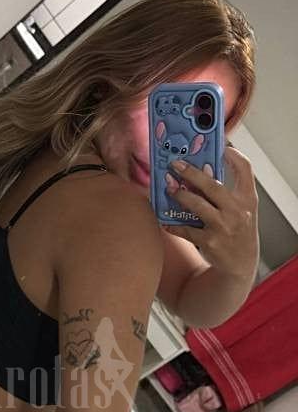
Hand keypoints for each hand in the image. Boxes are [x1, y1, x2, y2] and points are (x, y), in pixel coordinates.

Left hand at [161, 145, 259, 279]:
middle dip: (191, 173)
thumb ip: (231, 191)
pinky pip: (185, 229)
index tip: (220, 147)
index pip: (245, 169)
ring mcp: (222, 227)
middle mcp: (236, 211)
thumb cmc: (239, 231)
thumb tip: (205, 170)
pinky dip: (173, 224)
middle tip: (175, 165)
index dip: (233, 155)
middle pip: (212, 185)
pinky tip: (164, 219)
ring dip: (179, 195)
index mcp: (247, 199)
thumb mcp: (244, 209)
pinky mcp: (208, 242)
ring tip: (169, 188)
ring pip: (196, 205)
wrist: (241, 263)